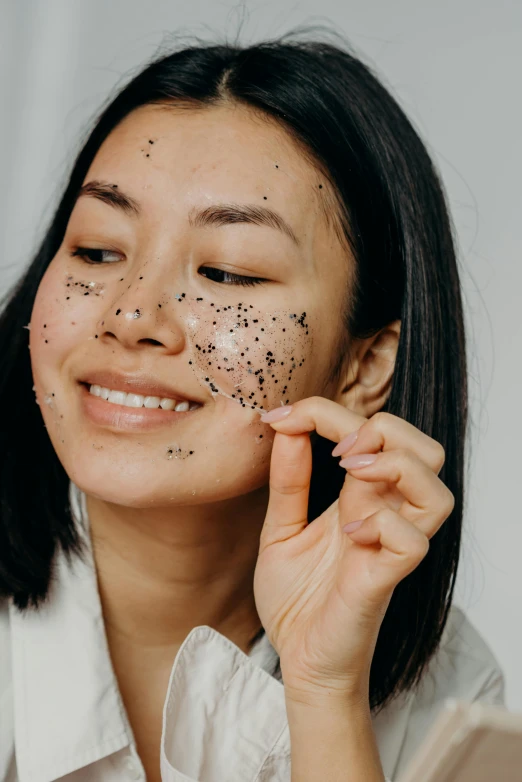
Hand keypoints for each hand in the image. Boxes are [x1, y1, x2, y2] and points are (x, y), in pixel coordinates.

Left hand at [253, 397, 453, 704]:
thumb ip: (288, 481)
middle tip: (335, 447)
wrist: (296, 661)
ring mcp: (389, 548)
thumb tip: (286, 427)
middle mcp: (385, 516)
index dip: (327, 412)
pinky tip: (348, 532)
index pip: (374, 434)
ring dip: (395, 466)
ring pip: (438, 492)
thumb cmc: (296, 599)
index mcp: (361, 498)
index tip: (280, 416)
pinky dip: (383, 524)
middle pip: (426, 450)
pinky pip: (413, 542)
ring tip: (351, 473)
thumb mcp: (279, 529)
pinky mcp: (384, 580)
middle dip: (382, 427)